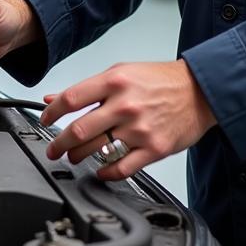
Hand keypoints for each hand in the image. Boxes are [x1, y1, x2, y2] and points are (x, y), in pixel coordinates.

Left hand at [40, 60, 217, 180]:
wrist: (199, 91)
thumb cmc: (160, 80)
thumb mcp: (122, 72)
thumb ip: (88, 87)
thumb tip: (54, 97)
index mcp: (115, 81)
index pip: (71, 98)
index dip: (51, 112)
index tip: (46, 120)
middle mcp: (125, 105)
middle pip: (79, 130)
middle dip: (59, 144)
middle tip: (53, 150)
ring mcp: (139, 129)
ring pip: (97, 151)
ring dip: (78, 157)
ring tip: (74, 157)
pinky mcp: (153, 149)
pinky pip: (121, 168)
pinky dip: (105, 173)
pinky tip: (99, 170)